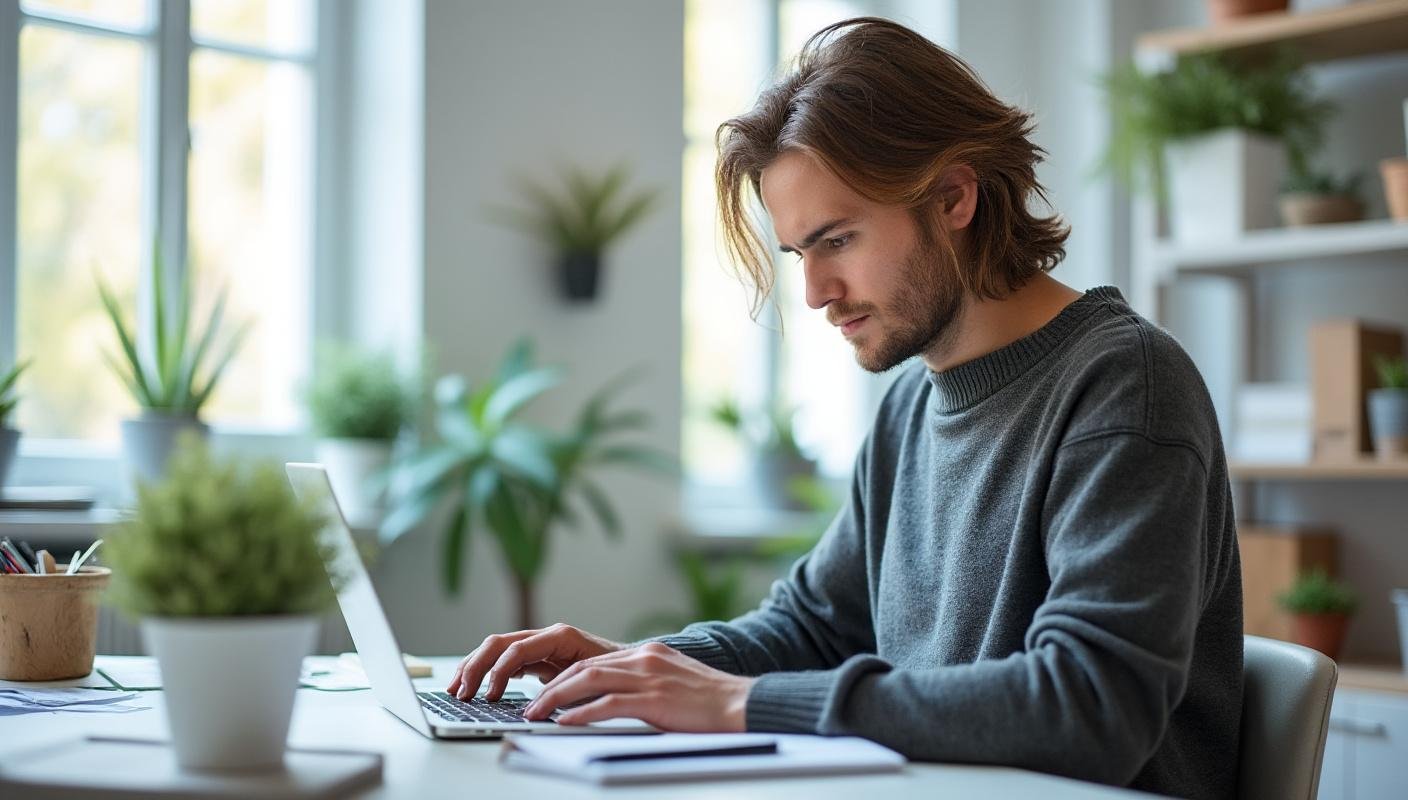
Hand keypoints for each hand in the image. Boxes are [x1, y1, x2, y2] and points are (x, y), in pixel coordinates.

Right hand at [446, 623, 624, 700]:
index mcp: (560, 636)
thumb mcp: (593, 681)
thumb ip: (566, 687)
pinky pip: (506, 659)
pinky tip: (475, 685)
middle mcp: (546, 636)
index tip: (485, 695)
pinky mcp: (538, 656)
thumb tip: (539, 705)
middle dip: (475, 666)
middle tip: (461, 692)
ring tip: (457, 688)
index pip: (517, 649)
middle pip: (499, 643)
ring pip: (497, 649)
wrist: (632, 667)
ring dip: (474, 667)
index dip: (497, 672)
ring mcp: (540, 644)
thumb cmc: (616, 673)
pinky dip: (487, 671)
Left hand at [522, 641, 755, 731]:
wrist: (741, 704)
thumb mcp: (671, 681)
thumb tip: (610, 699)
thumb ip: (642, 683)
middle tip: (530, 707)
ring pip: (588, 681)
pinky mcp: (655, 699)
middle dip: (552, 687)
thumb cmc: (708, 702)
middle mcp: (643, 659)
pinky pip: (608, 704)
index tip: (544, 694)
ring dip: (556, 698)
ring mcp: (649, 677)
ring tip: (536, 714)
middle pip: (584, 668)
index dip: (563, 679)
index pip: (593, 663)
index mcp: (646, 653)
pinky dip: (581, 713)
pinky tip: (564, 723)